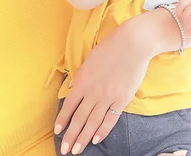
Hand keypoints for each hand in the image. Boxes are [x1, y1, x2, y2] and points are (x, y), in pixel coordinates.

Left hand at [53, 16, 153, 154]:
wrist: (132, 44)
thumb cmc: (110, 48)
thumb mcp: (89, 60)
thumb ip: (80, 77)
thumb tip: (72, 88)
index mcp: (83, 81)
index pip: (69, 105)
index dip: (63, 119)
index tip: (58, 131)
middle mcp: (93, 92)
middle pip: (79, 118)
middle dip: (71, 135)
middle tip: (65, 150)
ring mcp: (108, 97)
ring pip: (93, 122)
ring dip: (84, 137)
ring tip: (77, 150)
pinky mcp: (122, 99)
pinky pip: (110, 119)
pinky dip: (103, 130)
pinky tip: (96, 140)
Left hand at [176, 0, 190, 36]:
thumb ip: (188, 5)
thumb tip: (172, 11)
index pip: (182, 1)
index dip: (178, 10)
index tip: (180, 16)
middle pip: (185, 13)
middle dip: (185, 21)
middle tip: (187, 24)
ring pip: (189, 21)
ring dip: (188, 27)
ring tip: (189, 29)